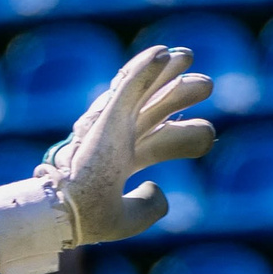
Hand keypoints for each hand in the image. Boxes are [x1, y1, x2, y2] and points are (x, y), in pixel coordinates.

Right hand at [0, 46, 213, 273]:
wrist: (66, 214)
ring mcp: (112, 126)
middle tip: (206, 85)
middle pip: (154, 109)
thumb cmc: (88, 218)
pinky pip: (128, 87)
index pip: (159, 142)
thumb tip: (158, 188)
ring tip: (188, 55)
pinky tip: (163, 53)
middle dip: (178, 95)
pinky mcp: (107, 117)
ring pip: (144, 91)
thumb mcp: (128, 220)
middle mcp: (118, 139)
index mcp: (122, 161)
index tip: (206, 135)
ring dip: (165, 73)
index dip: (184, 137)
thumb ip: (150, 207)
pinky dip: (145, 69)